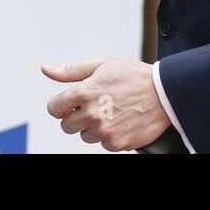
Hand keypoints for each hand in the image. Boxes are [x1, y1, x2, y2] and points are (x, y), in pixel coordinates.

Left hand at [44, 57, 171, 151]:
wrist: (164, 93)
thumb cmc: (132, 76)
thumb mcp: (101, 64)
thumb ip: (70, 70)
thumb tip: (45, 69)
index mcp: (85, 92)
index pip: (54, 108)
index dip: (60, 105)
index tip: (69, 103)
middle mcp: (92, 114)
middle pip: (66, 126)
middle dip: (76, 117)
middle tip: (93, 106)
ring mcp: (105, 131)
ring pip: (85, 136)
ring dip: (93, 127)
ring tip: (111, 112)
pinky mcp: (117, 143)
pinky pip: (103, 145)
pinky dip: (110, 136)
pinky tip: (121, 122)